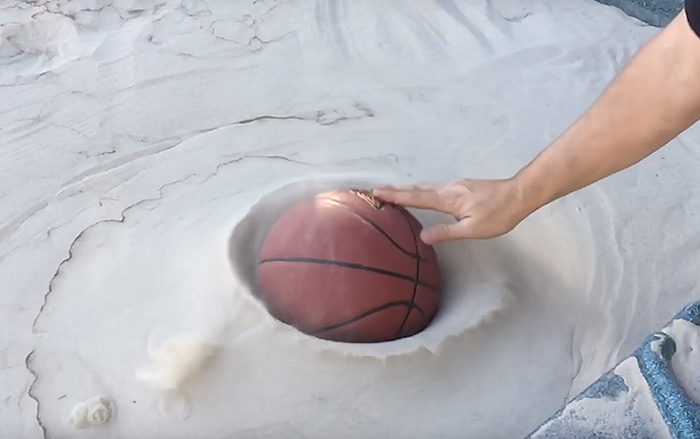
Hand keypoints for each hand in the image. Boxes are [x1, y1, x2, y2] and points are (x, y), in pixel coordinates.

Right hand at [372, 178, 532, 244]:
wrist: (520, 194)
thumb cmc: (499, 215)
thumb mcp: (473, 230)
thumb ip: (447, 232)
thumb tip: (422, 237)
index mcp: (448, 199)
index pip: (416, 197)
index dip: (395, 196)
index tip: (376, 192)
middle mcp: (448, 188)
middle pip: (417, 188)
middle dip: (395, 189)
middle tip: (375, 190)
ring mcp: (456, 185)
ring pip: (426, 186)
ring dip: (407, 188)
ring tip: (392, 191)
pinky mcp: (462, 186)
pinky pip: (435, 186)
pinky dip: (421, 189)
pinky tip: (421, 192)